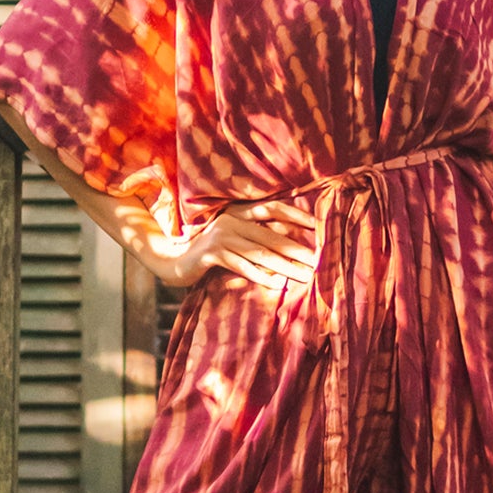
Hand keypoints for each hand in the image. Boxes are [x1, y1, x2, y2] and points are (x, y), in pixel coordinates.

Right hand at [144, 198, 319, 291]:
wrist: (174, 260)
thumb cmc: (211, 251)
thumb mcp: (236, 239)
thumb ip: (258, 235)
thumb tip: (292, 242)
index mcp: (239, 211)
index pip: (272, 208)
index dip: (295, 214)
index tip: (317, 224)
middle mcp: (231, 219)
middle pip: (271, 235)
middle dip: (296, 249)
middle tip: (317, 261)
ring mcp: (220, 235)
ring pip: (259, 253)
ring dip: (284, 266)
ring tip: (303, 275)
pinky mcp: (211, 253)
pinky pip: (241, 265)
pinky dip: (260, 275)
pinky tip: (276, 284)